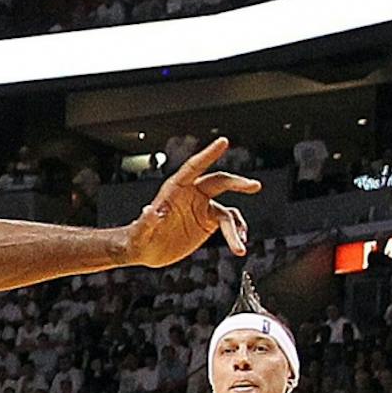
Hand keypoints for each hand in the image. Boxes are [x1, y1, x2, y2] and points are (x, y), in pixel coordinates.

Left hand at [123, 138, 258, 266]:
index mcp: (175, 189)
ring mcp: (202, 207)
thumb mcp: (140, 232)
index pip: (194, 167)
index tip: (223, 142)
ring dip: (236, 227)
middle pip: (220, 182)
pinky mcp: (208, 221)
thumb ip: (146, 221)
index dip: (208, 154)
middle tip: (253, 186)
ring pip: (227, 212)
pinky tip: (239, 245)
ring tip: (239, 247)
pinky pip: (228, 223)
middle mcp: (192, 194)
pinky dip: (235, 232)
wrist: (144, 250)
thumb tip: (151, 211)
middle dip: (237, 183)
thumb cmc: (138, 238)